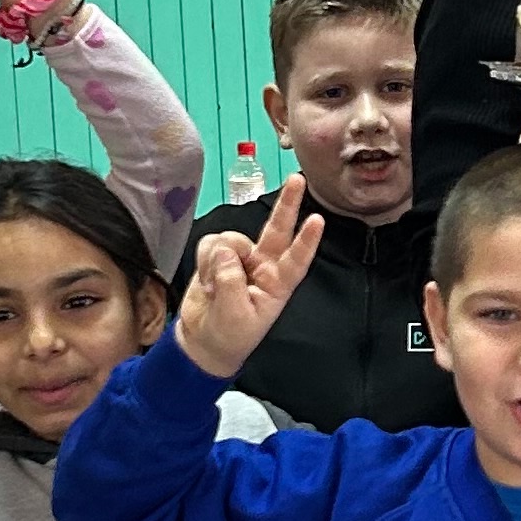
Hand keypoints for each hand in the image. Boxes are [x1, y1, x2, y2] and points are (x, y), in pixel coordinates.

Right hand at [175, 177, 324, 377]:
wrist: (202, 340)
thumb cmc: (228, 335)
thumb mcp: (234, 315)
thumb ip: (230, 282)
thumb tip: (225, 251)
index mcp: (277, 284)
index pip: (295, 260)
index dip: (306, 241)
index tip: (318, 221)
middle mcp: (263, 265)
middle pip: (277, 229)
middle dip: (287, 204)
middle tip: (296, 180)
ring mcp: (241, 257)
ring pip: (232, 239)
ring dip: (217, 260)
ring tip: (214, 287)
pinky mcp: (218, 254)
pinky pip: (211, 242)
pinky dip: (204, 260)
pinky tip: (206, 280)